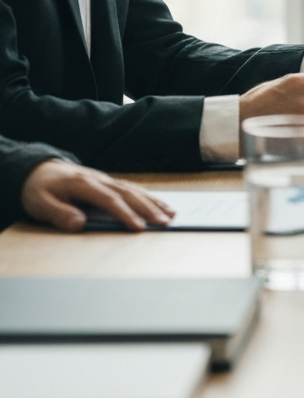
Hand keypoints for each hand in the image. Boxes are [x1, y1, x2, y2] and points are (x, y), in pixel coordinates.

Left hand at [21, 160, 174, 231]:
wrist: (38, 170)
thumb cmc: (39, 189)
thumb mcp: (40, 203)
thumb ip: (59, 213)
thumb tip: (80, 224)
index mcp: (84, 184)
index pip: (110, 200)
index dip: (125, 214)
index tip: (139, 227)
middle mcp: (100, 180)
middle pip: (129, 194)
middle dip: (149, 209)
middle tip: (165, 222)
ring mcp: (107, 180)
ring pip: (135, 190)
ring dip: (154, 202)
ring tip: (171, 214)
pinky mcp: (109, 182)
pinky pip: (133, 188)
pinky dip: (149, 196)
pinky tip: (160, 204)